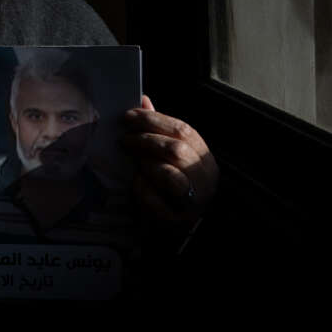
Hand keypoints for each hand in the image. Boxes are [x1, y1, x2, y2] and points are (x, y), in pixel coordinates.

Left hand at [121, 95, 217, 237]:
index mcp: (205, 158)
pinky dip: (142, 191)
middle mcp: (206, 178)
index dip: (154, 120)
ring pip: (169, 175)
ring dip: (145, 165)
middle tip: (124, 140)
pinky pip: (156, 201)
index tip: (129, 116)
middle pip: (177, 149)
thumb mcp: (167, 157)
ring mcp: (196, 201)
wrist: (174, 231)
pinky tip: (136, 186)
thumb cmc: (168, 188)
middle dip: (146, 140)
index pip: (184, 130)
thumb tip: (144, 100)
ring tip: (133, 162)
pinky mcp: (179, 221)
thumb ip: (158, 131)